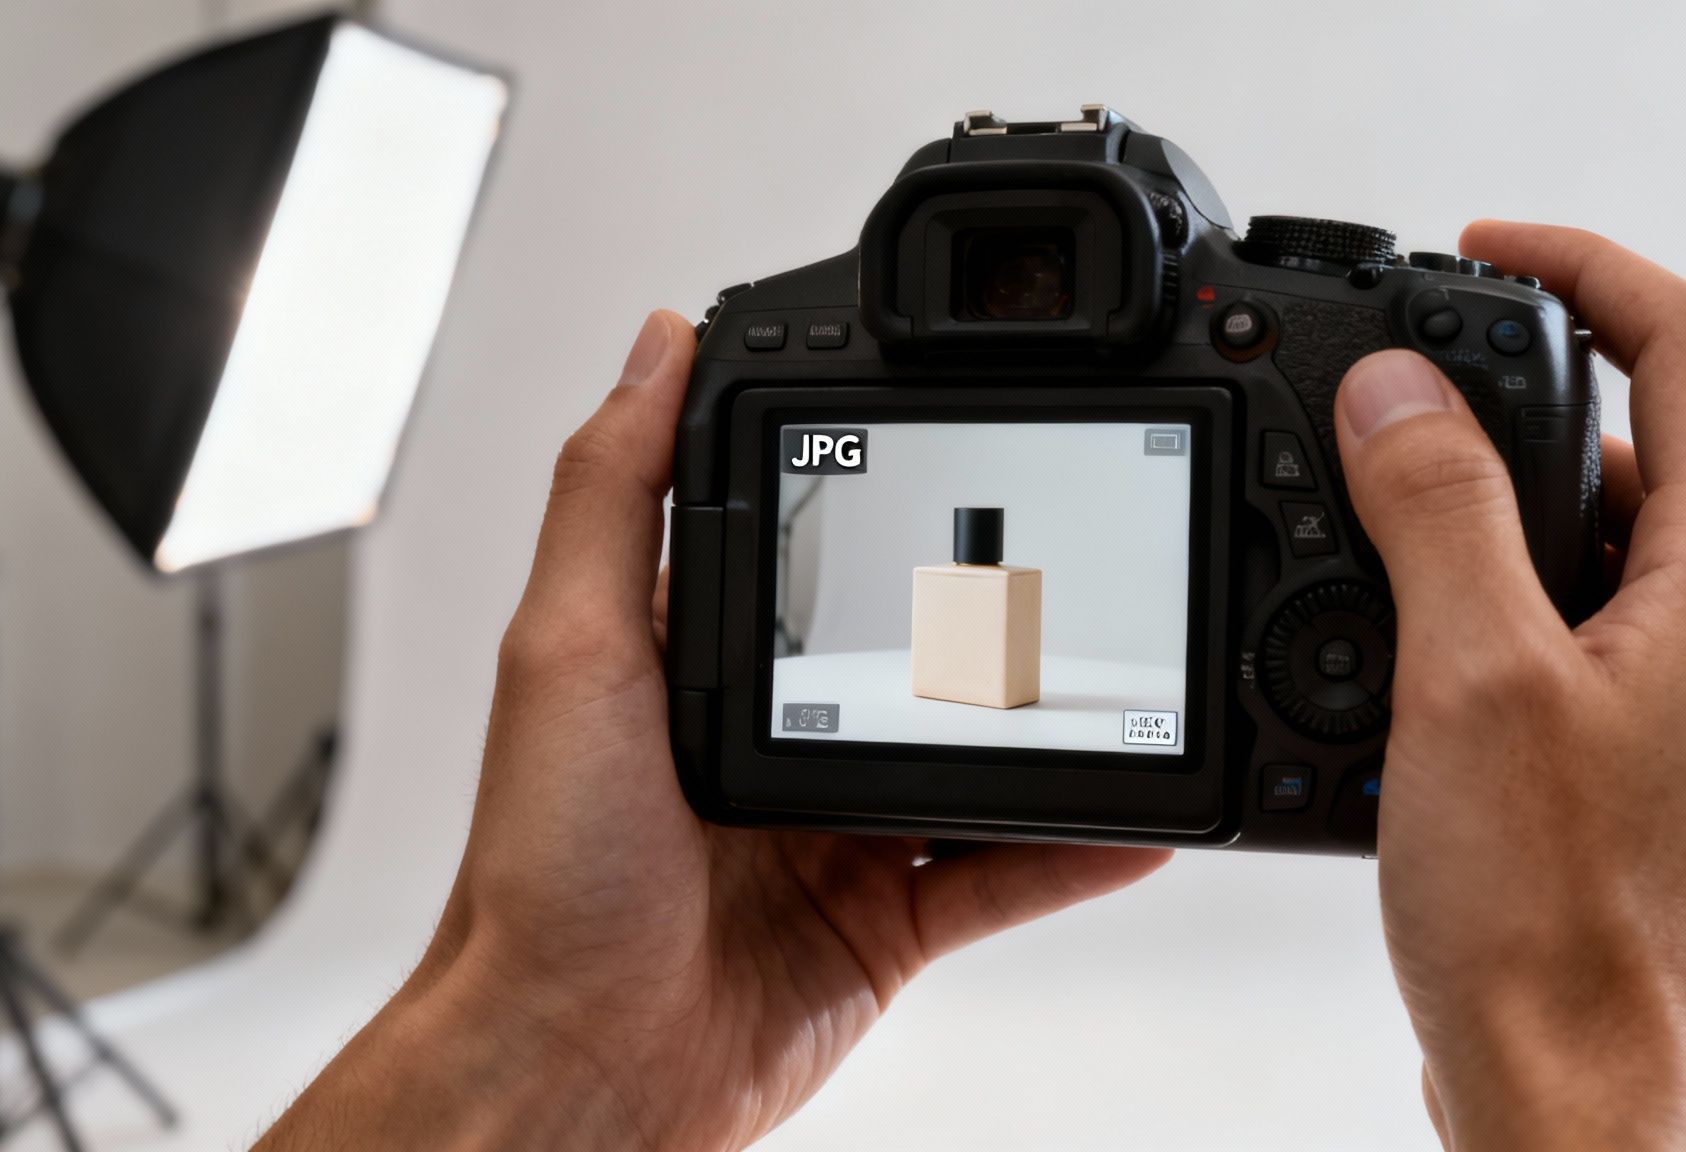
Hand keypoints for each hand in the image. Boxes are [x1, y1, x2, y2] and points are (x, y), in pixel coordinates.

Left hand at [256, 311, 1169, 1150]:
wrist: (579, 1067)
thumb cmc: (547, 872)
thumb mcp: (570, 647)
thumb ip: (617, 493)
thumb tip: (657, 341)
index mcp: (702, 657)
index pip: (811, 552)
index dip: (879, 504)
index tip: (957, 449)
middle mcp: (778, 731)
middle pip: (913, 654)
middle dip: (992, 618)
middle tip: (1081, 569)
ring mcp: (837, 826)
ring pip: (975, 760)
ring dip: (1050, 727)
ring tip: (1134, 677)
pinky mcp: (882, 919)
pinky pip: (1001, 872)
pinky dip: (1074, 849)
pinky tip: (1138, 819)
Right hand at [1332, 224, 1685, 1149]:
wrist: (1592, 1108)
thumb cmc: (1552, 930)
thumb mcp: (1466, 682)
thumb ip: (1434, 508)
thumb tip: (1398, 391)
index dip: (1586, 268)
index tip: (1490, 248)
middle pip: (1659, 449)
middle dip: (1524, 413)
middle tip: (1398, 428)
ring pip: (1628, 553)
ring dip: (1516, 526)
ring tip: (1395, 574)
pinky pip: (1615, 643)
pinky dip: (1528, 618)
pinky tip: (1435, 680)